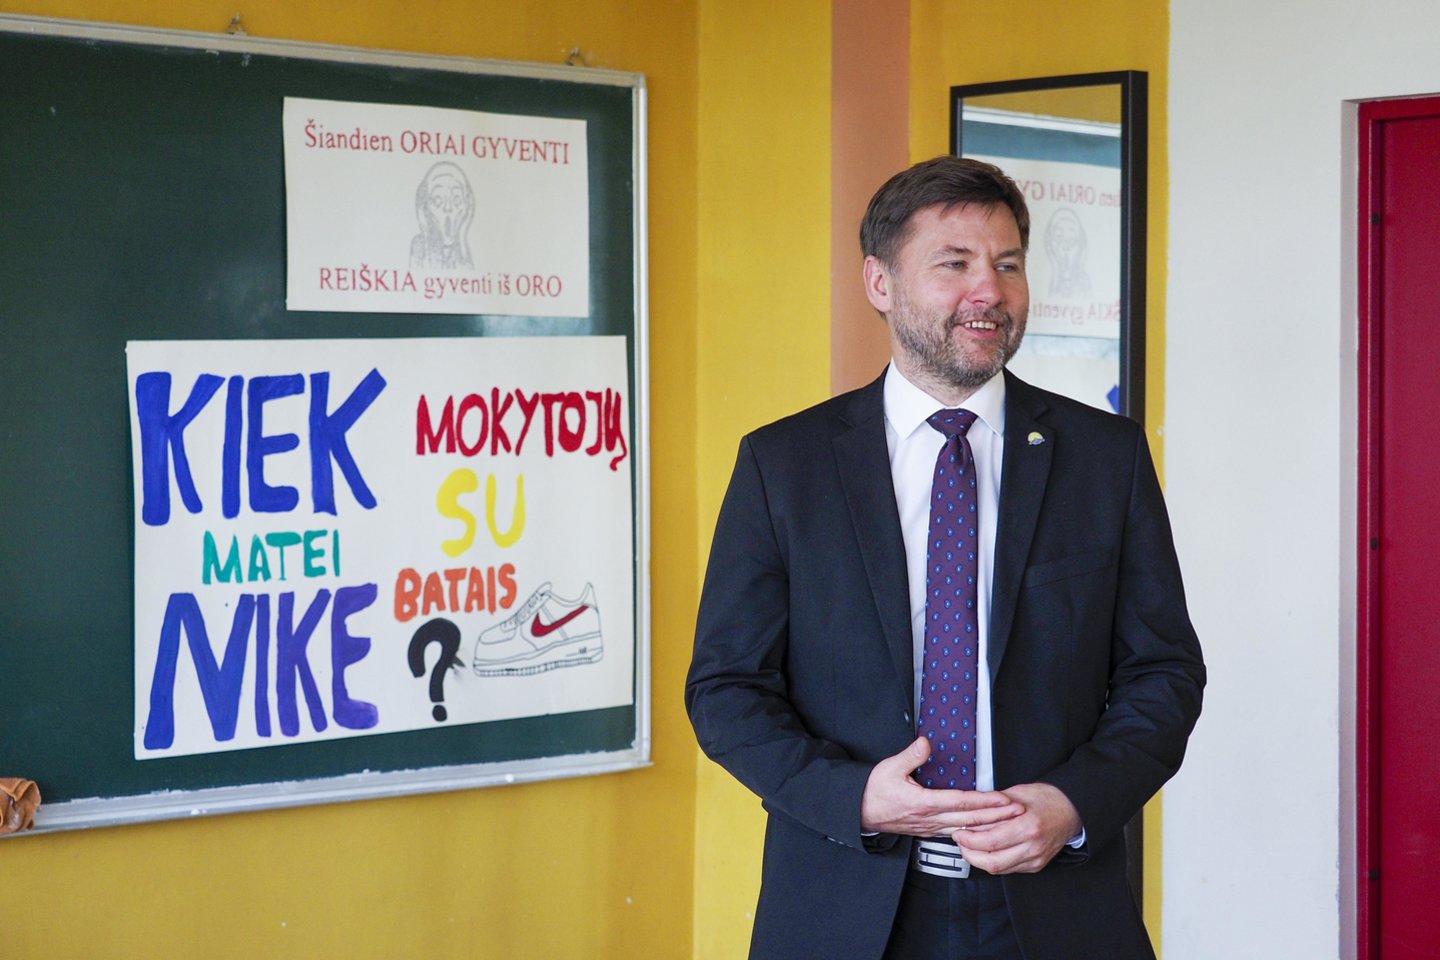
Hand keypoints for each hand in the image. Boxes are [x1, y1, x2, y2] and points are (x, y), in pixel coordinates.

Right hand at [860, 736, 1023, 836]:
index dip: (985, 802)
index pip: (962, 803)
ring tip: (1007, 821)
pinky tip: (983, 829)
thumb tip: (925, 743)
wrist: (860, 811)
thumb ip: (910, 755)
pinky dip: (973, 831)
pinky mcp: (928, 829)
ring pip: (966, 828)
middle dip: (996, 815)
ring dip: (989, 825)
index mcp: (923, 803)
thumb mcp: (889, 768)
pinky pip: (956, 832)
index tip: (1004, 799)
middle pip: (970, 819)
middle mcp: (930, 818)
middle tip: (1017, 812)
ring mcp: (930, 826)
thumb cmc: (873, 791)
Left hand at [952, 781, 1081, 873]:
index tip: (959, 832)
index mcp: (1029, 827)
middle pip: (992, 863)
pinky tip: (986, 850)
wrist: (1071, 810)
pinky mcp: (1036, 865)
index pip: (991, 842)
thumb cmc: (1047, 799)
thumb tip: (969, 814)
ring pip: (999, 869)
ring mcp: (1036, 859)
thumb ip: (993, 805)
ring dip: (979, 859)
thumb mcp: (1017, 793)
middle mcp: (1033, 847)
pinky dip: (993, 861)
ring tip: (969, 845)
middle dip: (970, 854)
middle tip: (960, 841)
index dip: (969, 840)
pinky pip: (1009, 869)